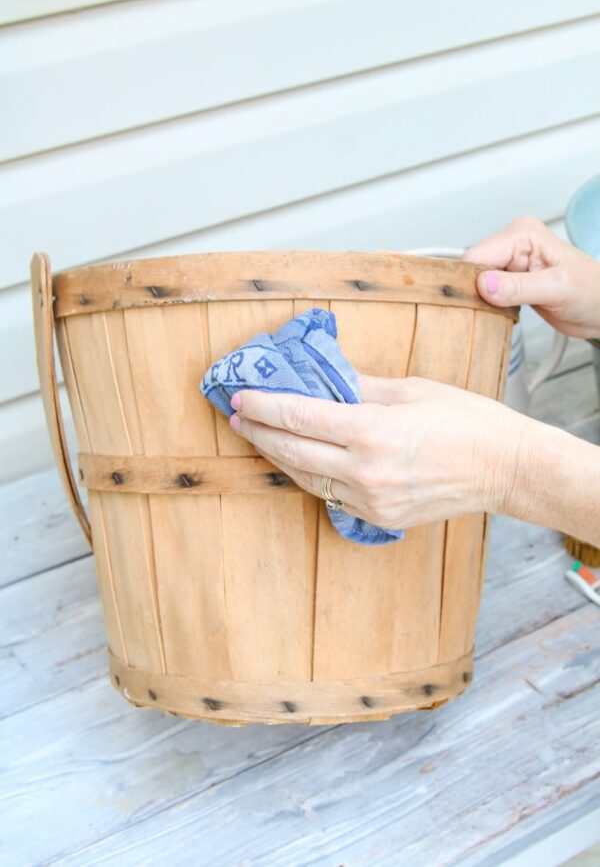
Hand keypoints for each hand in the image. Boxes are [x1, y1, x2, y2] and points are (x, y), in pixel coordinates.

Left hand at [228, 378, 527, 528]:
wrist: (505, 469)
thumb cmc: (467, 421)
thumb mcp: (411, 389)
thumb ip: (361, 387)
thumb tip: (326, 379)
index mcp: (372, 430)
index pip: (299, 416)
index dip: (264, 405)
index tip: (241, 396)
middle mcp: (365, 470)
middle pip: (291, 451)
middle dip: (258, 431)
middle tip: (237, 415)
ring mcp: (370, 500)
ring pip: (306, 479)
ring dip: (277, 457)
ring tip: (258, 436)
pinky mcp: (378, 518)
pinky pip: (330, 496)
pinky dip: (310, 477)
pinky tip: (298, 462)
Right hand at [464, 216, 599, 337]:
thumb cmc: (592, 292)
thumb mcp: (557, 289)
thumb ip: (518, 287)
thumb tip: (483, 284)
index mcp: (523, 234)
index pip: (478, 254)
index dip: (469, 279)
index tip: (467, 302)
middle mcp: (513, 244)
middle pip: (472, 267)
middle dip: (471, 291)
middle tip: (480, 313)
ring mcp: (510, 263)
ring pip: (474, 281)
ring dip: (477, 300)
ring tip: (493, 313)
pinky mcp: (509, 280)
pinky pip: (483, 291)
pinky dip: (484, 305)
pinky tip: (495, 313)